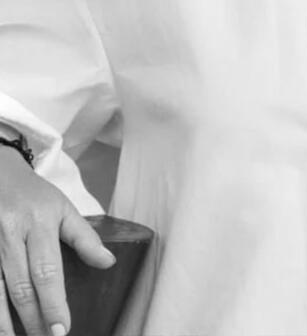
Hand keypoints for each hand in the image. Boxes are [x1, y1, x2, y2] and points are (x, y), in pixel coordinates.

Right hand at [0, 147, 114, 335]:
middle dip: (34, 320)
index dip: (54, 304)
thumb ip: (85, 237)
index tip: (62, 329)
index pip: (47, 271)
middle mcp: (10, 234)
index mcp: (38, 222)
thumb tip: (108, 263)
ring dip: (6, 323)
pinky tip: (2, 326)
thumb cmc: (35, 196)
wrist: (0, 174)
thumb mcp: (64, 208)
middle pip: (21, 287)